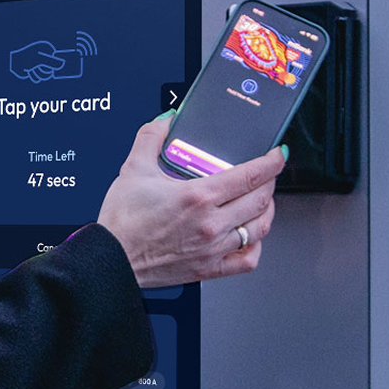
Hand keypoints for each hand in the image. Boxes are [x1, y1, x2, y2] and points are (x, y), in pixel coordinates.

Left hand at [10, 41, 65, 82]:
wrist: (11, 61)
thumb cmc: (24, 58)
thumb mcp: (38, 59)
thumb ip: (52, 62)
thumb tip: (62, 64)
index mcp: (48, 49)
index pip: (57, 61)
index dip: (51, 65)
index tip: (42, 64)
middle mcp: (45, 56)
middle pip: (52, 70)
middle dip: (43, 71)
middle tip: (36, 67)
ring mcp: (40, 64)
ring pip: (46, 76)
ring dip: (38, 74)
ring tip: (31, 70)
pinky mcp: (35, 70)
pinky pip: (39, 78)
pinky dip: (33, 77)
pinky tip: (28, 71)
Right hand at [95, 115, 284, 287]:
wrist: (111, 258)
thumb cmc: (121, 221)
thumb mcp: (133, 169)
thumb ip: (151, 137)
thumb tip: (167, 120)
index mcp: (198, 196)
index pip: (251, 175)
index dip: (272, 162)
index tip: (277, 154)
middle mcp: (211, 223)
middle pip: (261, 199)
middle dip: (270, 182)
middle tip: (266, 173)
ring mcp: (213, 248)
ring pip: (259, 228)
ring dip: (266, 211)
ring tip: (261, 200)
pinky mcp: (209, 268)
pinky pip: (247, 260)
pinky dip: (255, 246)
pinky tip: (249, 236)